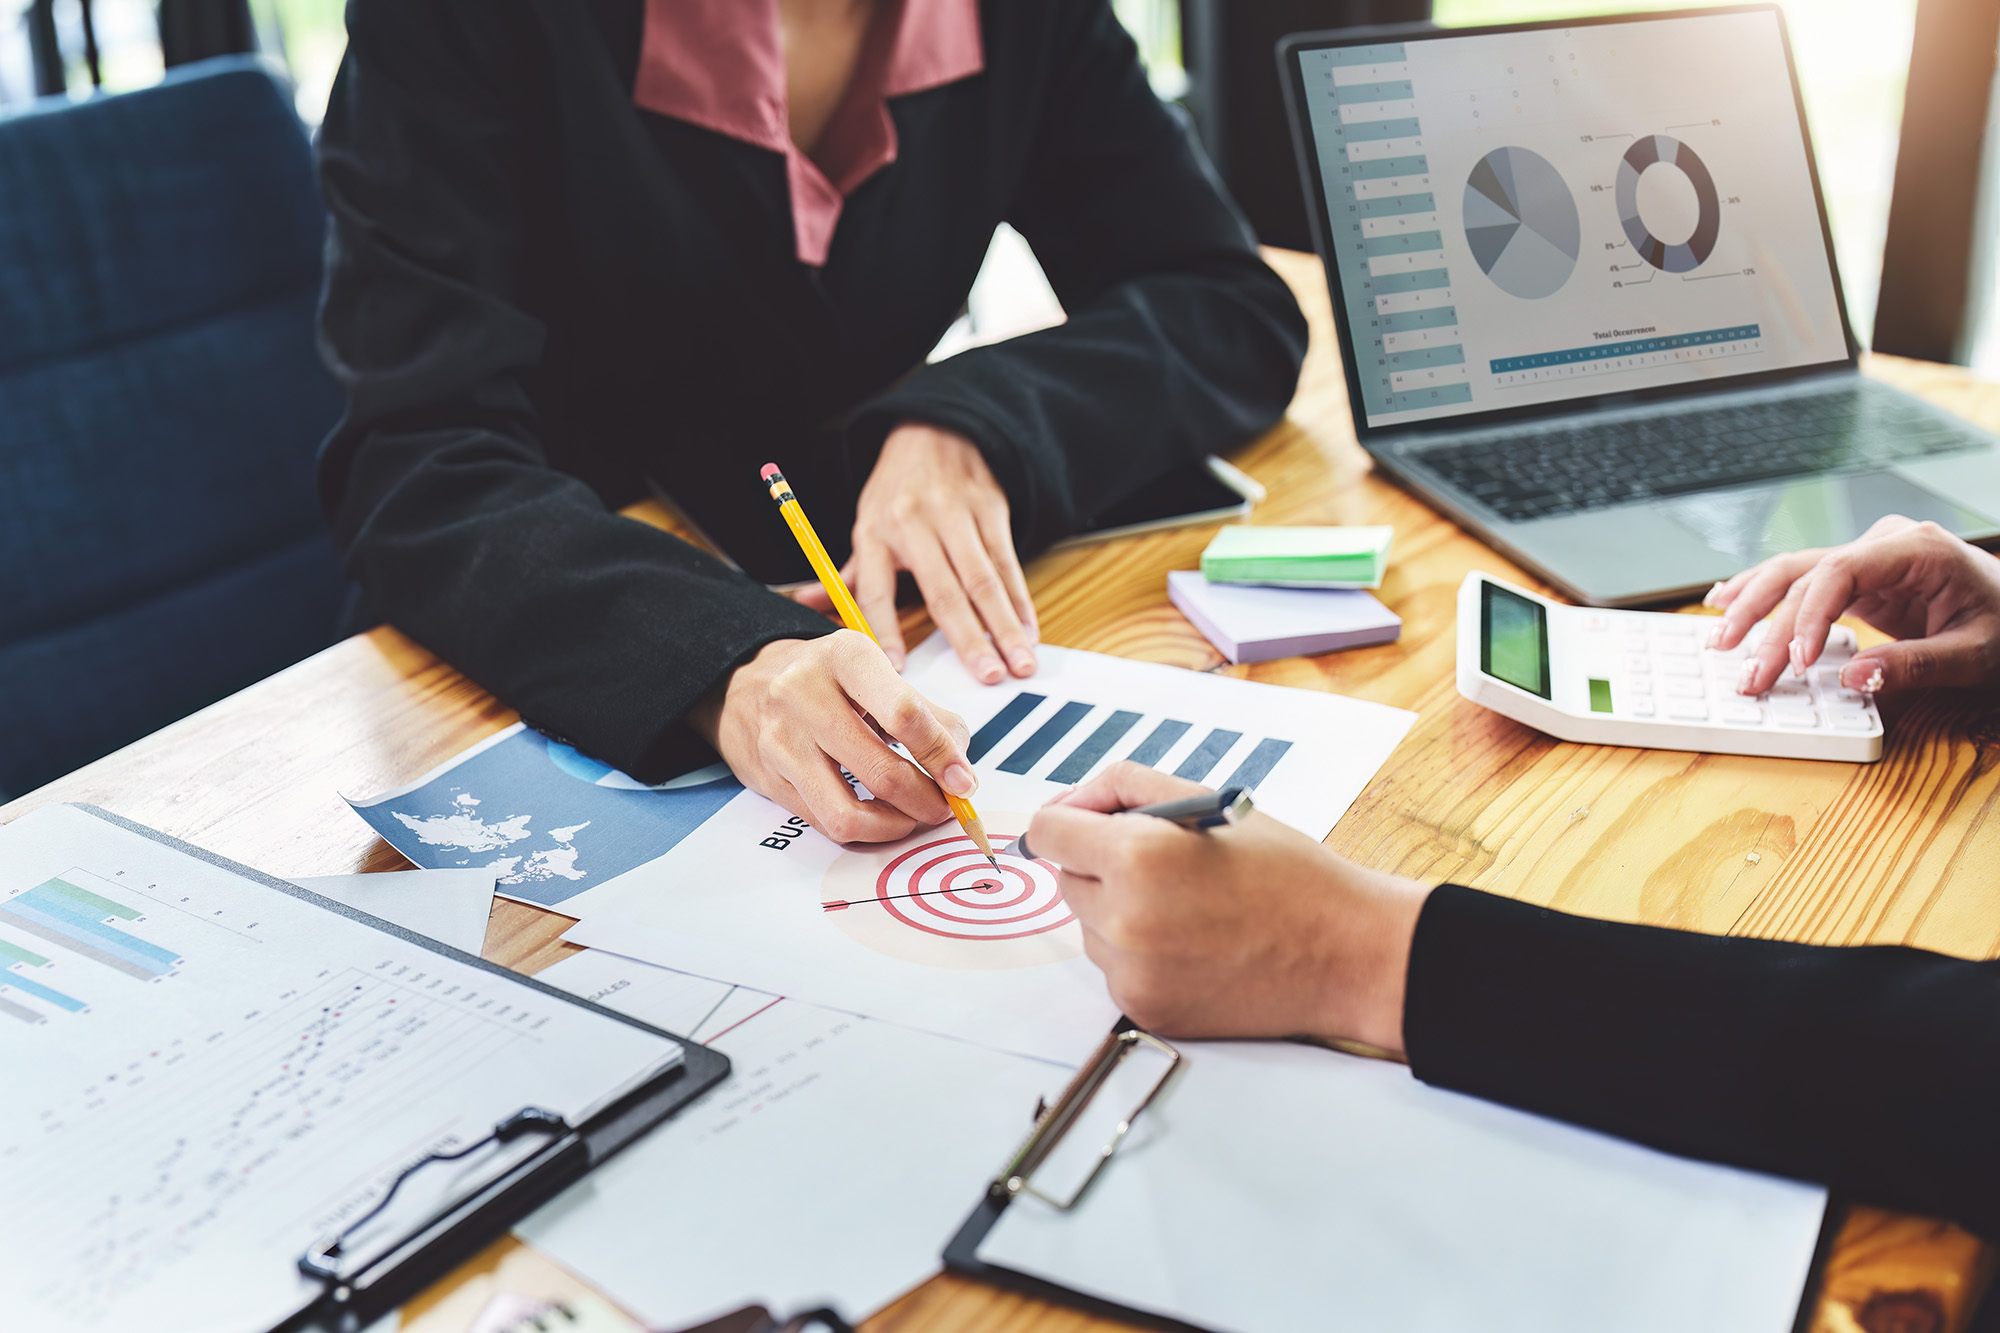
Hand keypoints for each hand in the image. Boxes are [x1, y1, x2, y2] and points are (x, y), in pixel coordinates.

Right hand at [690, 631, 976, 843]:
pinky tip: (879, 818)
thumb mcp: (877, 673)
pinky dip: (863, 830)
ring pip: (847, 812)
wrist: (746, 682)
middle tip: (944, 807)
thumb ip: (929, 716)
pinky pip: (824, 822)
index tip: (963, 782)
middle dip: (925, 801)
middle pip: (881, 770)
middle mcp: (805, 693)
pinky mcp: (768, 778)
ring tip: (911, 818)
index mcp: (846, 656)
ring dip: (893, 826)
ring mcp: (781, 739)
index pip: (904, 714)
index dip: (941, 756)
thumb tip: (961, 772)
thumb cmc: (828, 680)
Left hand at [797, 424, 1037, 682]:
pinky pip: (1007, 562)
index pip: (876, 590)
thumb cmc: (897, 491)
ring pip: (984, 579)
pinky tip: (1028, 630)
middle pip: (944, 590)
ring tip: (1020, 663)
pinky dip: (1021, 600)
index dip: (884, 631)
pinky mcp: (990, 508)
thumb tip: (805, 603)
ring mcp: (956, 514)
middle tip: (988, 678)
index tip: (897, 671)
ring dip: (1005, 626)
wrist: (935, 430)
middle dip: (968, 638)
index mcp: (875, 533)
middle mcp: (914, 523)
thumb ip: (845, 573)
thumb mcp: (865, 523)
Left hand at [1025, 762, 1430, 1050]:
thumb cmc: (1286, 873)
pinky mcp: (1145, 1010)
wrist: (1344, 953)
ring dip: (1120, 913)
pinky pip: (1116, 970)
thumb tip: (1068, 805)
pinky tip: (1195, 946)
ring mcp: (1133, 974)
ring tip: (1190, 909)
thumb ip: (1124, 788)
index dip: (1071, 821)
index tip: (1092, 825)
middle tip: (1168, 866)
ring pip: (1090, 929)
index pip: (1047, 832)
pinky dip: (1142, 956)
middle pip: (1067, 881)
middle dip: (1103, 867)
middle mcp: (1124, 921)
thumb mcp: (1206, 801)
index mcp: (1137, 858)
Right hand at [1706, 516, 1999, 695]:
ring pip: (1793, 573)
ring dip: (1751, 606)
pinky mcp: (1859, 577)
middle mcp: (1883, 544)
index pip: (1841, 572)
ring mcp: (1868, 556)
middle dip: (1767, 625)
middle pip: (1806, 575)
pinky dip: (1763, 592)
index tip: (1795, 661)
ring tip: (1719, 638)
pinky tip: (1726, 598)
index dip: (1809, 616)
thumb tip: (1853, 677)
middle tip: (1744, 669)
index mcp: (1916, 548)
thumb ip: (1916, 665)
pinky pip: (1802, 580)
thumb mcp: (1975, 653)